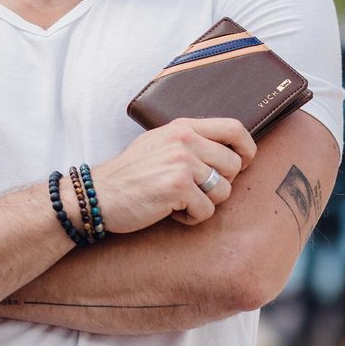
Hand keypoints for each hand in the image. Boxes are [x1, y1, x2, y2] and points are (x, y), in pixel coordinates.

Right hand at [92, 118, 255, 232]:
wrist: (97, 195)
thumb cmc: (130, 175)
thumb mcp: (159, 144)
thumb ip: (190, 141)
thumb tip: (229, 151)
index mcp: (183, 127)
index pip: (235, 128)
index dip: (247, 149)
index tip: (241, 164)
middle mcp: (184, 139)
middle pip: (234, 165)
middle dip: (220, 185)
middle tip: (194, 192)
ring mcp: (181, 162)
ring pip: (223, 190)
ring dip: (205, 204)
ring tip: (179, 202)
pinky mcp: (177, 186)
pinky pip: (206, 211)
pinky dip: (191, 219)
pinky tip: (169, 212)